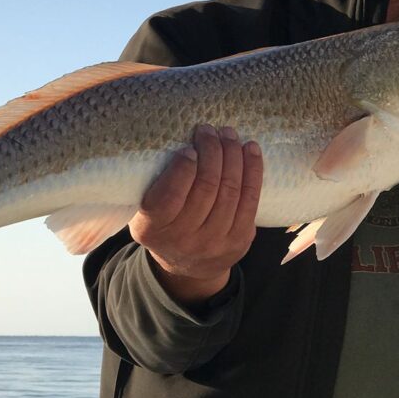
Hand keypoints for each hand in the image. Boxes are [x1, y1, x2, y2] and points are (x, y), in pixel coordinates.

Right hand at [129, 125, 262, 304]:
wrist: (187, 266)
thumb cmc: (164, 226)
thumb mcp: (145, 212)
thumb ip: (155, 186)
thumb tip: (178, 142)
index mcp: (153, 229)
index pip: (170, 196)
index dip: (183, 168)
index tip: (189, 148)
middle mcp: (184, 240)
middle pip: (206, 188)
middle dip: (211, 152)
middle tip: (209, 131)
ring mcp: (215, 242)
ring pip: (230, 190)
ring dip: (232, 155)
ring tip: (228, 134)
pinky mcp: (240, 240)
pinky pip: (251, 199)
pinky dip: (252, 170)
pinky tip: (250, 150)